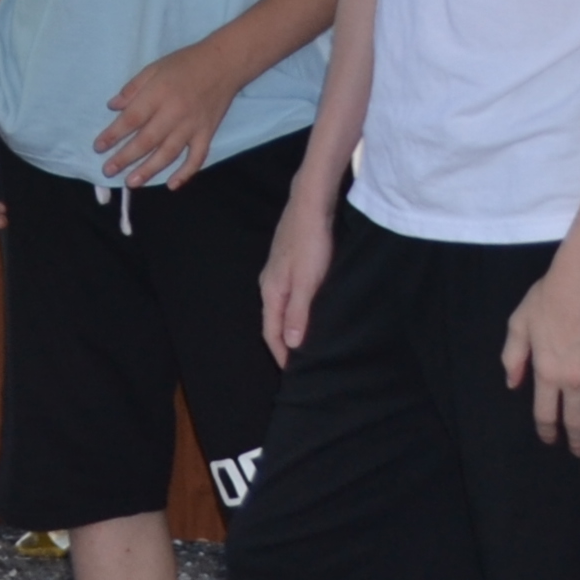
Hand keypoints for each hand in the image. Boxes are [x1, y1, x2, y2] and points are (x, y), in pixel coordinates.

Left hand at [93, 38, 238, 189]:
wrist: (224, 63)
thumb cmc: (185, 63)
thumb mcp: (154, 68)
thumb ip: (132, 89)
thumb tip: (112, 107)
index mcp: (158, 94)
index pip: (131, 119)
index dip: (113, 134)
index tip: (98, 147)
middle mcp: (174, 113)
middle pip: (147, 140)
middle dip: (125, 158)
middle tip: (107, 171)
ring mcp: (193, 126)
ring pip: (169, 153)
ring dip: (149, 170)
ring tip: (131, 182)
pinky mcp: (208, 133)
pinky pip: (197, 158)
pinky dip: (186, 173)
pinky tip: (172, 185)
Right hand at [260, 197, 334, 366]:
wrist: (310, 205)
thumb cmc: (311, 243)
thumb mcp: (308, 282)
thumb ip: (298, 313)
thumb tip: (291, 345)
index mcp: (271, 291)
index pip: (271, 332)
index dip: (281, 354)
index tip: (293, 374)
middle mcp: (269, 284)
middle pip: (273, 322)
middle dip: (283, 344)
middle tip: (300, 363)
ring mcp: (278, 273)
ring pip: (280, 308)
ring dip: (290, 327)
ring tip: (305, 342)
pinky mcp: (289, 264)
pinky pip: (288, 297)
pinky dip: (295, 311)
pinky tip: (308, 312)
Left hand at [503, 238, 579, 455]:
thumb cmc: (549, 298)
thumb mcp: (519, 323)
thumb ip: (513, 356)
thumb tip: (513, 383)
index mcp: (547, 373)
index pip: (546, 414)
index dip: (548, 431)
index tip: (550, 440)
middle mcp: (575, 381)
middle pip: (577, 422)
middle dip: (577, 441)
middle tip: (579, 452)